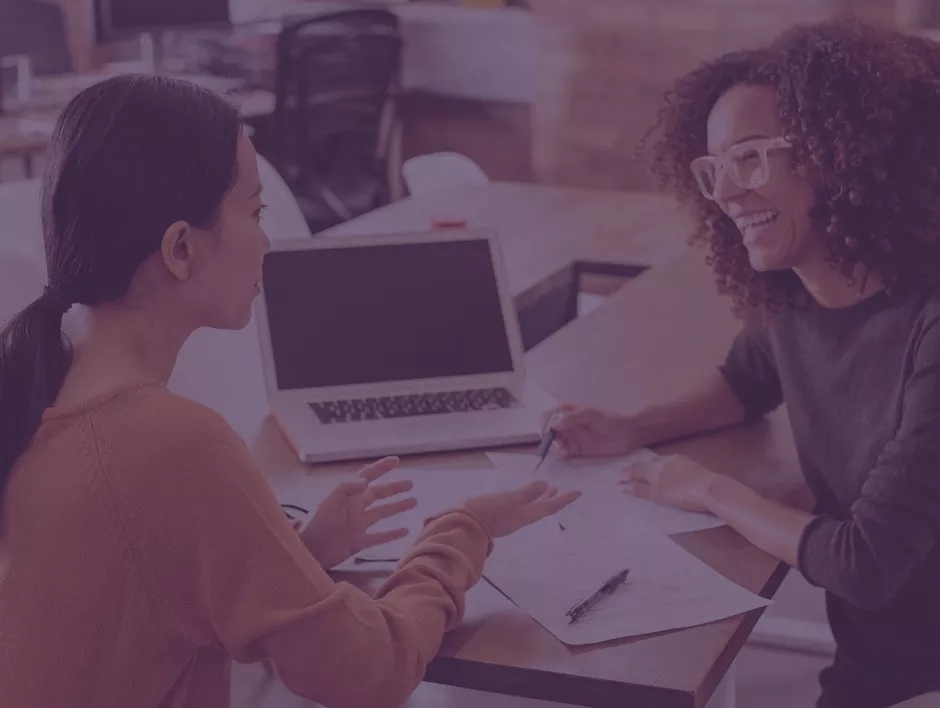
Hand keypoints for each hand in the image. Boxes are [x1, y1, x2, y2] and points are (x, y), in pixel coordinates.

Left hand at [301, 457, 416, 568]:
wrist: (308, 551)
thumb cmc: (315, 525)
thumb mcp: (328, 503)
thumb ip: (346, 489)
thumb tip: (366, 480)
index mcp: (348, 496)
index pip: (367, 477)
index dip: (381, 468)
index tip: (396, 461)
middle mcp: (355, 508)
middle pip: (378, 494)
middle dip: (394, 488)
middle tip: (411, 483)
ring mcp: (358, 525)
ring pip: (382, 513)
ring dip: (397, 507)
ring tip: (414, 502)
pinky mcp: (359, 542)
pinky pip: (379, 537)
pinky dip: (392, 534)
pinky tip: (405, 530)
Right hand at [462, 479, 580, 537]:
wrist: (458, 527)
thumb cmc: (482, 513)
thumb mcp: (505, 501)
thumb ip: (524, 494)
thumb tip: (545, 484)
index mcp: (524, 514)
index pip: (549, 506)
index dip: (564, 499)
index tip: (579, 492)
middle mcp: (519, 518)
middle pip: (542, 508)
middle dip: (554, 499)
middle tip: (565, 491)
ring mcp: (509, 518)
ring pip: (531, 508)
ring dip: (542, 498)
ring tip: (549, 489)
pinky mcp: (498, 517)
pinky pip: (520, 507)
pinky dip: (528, 499)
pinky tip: (523, 496)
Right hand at [540, 403, 642, 457]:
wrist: (628, 435)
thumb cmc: (611, 420)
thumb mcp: (592, 414)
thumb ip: (573, 417)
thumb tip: (554, 425)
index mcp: (568, 411)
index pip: (549, 416)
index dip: (544, 423)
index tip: (546, 432)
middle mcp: (567, 424)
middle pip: (548, 431)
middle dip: (546, 437)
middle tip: (550, 444)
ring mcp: (571, 438)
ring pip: (554, 443)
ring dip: (553, 447)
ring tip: (560, 449)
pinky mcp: (577, 450)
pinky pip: (563, 453)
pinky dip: (560, 454)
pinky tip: (565, 454)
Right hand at [620, 454, 716, 512]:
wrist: (712, 489)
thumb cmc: (682, 494)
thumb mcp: (658, 495)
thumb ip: (641, 490)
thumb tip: (623, 486)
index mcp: (654, 467)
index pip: (635, 469)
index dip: (625, 474)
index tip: (616, 480)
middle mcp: (663, 460)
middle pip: (646, 463)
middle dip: (635, 468)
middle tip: (628, 475)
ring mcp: (678, 460)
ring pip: (658, 460)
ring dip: (648, 466)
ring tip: (644, 471)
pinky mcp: (689, 463)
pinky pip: (669, 461)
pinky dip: (661, 466)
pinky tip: (665, 469)